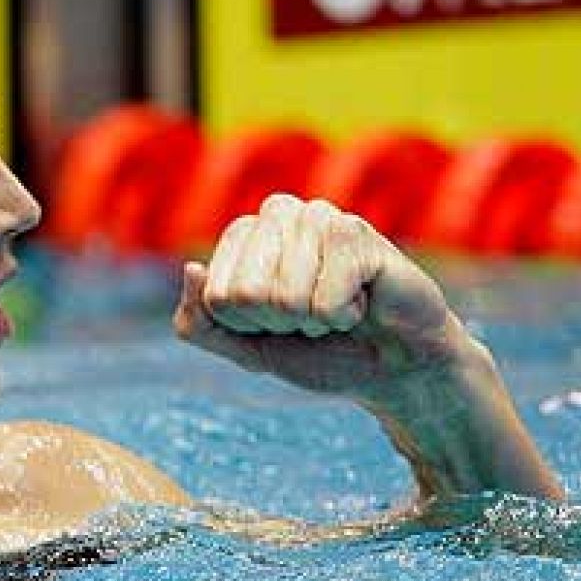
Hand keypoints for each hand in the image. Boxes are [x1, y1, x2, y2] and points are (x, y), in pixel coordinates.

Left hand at [173, 195, 474, 402]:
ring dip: (312, 320)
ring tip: (337, 307)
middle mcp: (279, 213)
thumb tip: (190, 270)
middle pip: (246, 294)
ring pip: (285, 296)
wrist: (390, 367)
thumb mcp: (245, 347)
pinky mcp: (357, 233)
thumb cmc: (317, 349)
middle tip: (309, 316)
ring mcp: (319, 216)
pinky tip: (362, 303)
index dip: (246, 324)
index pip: (216, 294)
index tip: (276, 321)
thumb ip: (200, 323)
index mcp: (244, 234)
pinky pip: (324, 299)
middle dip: (278, 322)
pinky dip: (343, 316)